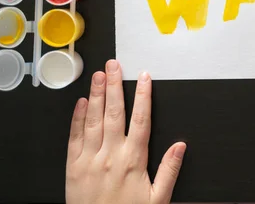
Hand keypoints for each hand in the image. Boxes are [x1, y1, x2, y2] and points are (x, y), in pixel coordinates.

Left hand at [66, 60, 185, 203]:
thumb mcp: (158, 199)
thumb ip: (170, 170)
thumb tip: (181, 147)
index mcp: (134, 160)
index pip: (141, 119)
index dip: (143, 96)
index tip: (144, 78)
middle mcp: (111, 155)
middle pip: (115, 112)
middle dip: (115, 85)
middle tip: (115, 65)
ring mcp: (90, 159)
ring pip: (94, 120)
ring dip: (96, 95)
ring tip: (99, 75)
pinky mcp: (72, 167)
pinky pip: (74, 137)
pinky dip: (77, 118)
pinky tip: (80, 103)